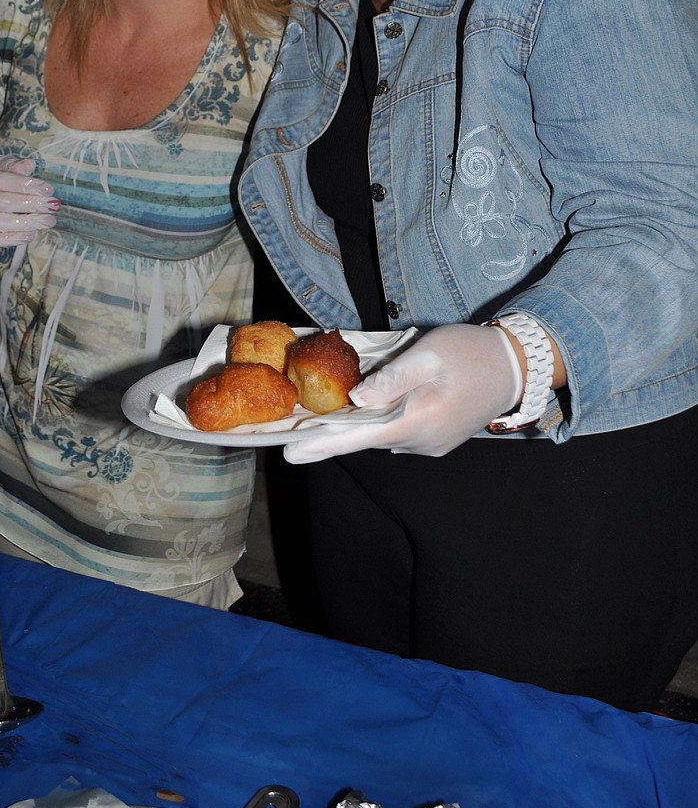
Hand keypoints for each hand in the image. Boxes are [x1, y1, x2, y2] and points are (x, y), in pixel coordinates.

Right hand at [0, 155, 58, 246]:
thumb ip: (11, 165)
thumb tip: (30, 166)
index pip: (1, 180)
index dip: (26, 185)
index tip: (48, 190)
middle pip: (2, 203)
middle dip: (32, 205)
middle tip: (53, 206)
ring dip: (27, 223)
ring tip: (48, 221)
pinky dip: (13, 239)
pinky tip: (30, 234)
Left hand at [282, 323, 520, 462]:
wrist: (517, 367)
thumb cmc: (471, 353)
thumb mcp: (429, 354)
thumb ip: (391, 378)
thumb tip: (355, 398)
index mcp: (418, 421)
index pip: (360, 438)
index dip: (322, 445)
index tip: (290, 454)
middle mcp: (421, 443)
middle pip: (366, 437)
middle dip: (333, 429)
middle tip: (297, 423)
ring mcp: (430, 446)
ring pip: (381, 434)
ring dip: (359, 422)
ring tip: (330, 408)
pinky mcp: (435, 441)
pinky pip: (397, 432)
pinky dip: (380, 421)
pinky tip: (367, 405)